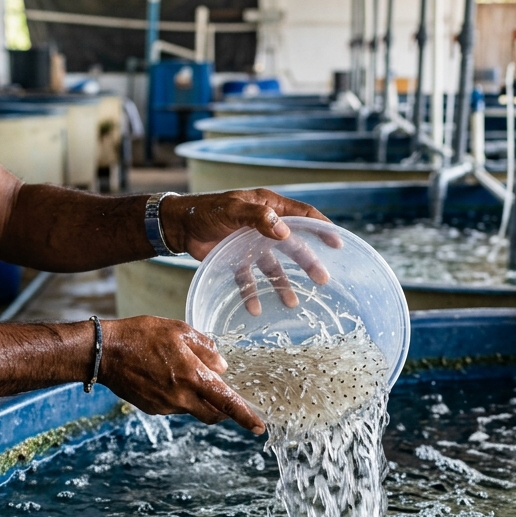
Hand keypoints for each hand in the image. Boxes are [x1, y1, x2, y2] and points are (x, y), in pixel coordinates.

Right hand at [99, 316, 264, 433]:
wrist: (105, 352)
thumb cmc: (142, 335)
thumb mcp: (179, 330)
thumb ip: (205, 348)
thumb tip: (221, 366)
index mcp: (192, 376)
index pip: (227, 402)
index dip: (246, 416)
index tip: (259, 427)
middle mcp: (181, 397)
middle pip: (213, 414)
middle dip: (223, 410)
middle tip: (224, 395)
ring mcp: (166, 406)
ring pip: (193, 409)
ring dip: (198, 398)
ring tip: (183, 372)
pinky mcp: (153, 408)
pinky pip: (175, 406)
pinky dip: (180, 396)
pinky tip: (166, 377)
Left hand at [160, 189, 342, 315]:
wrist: (178, 225)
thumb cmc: (206, 210)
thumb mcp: (233, 210)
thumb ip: (259, 218)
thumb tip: (285, 232)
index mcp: (268, 207)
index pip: (302, 216)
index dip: (321, 228)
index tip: (337, 242)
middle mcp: (264, 226)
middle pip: (293, 245)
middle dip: (308, 262)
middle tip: (323, 279)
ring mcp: (251, 245)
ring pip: (273, 267)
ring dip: (283, 284)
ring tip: (293, 302)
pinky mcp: (235, 260)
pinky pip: (248, 279)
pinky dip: (252, 294)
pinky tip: (255, 308)